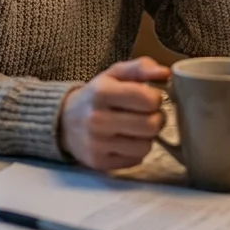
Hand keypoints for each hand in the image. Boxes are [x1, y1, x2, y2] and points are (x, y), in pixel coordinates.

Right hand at [59, 57, 169, 171]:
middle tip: (149, 115)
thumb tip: (166, 73)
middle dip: (156, 119)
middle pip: (151, 125)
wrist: (64, 122)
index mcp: (101, 92)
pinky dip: (136, 151)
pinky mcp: (99, 162)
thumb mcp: (114, 74)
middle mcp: (97, 119)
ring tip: (136, 128)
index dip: (156, 98)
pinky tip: (126, 140)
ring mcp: (97, 144)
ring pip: (146, 146)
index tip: (149, 98)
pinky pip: (136, 160)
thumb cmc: (96, 95)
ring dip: (147, 137)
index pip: (148, 100)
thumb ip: (141, 67)